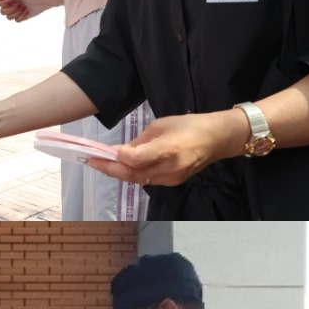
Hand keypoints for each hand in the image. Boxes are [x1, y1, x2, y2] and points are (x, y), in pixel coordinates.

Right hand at [0, 0, 36, 21]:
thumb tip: (2, 1)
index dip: (4, 4)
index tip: (12, 1)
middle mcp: (10, 5)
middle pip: (2, 12)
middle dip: (12, 9)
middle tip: (20, 4)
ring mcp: (15, 11)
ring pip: (9, 18)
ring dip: (17, 13)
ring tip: (24, 7)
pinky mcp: (20, 17)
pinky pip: (17, 20)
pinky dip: (22, 16)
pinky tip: (27, 11)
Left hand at [91, 111, 248, 188]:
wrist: (217, 139)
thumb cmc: (189, 126)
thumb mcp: (161, 125)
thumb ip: (140, 141)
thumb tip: (121, 151)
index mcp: (168, 149)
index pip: (135, 159)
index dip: (117, 157)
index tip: (104, 152)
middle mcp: (169, 167)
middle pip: (132, 174)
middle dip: (110, 169)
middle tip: (92, 162)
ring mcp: (172, 178)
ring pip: (138, 179)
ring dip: (119, 173)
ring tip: (102, 164)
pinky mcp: (173, 183)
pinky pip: (147, 180)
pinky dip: (133, 174)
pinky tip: (124, 167)